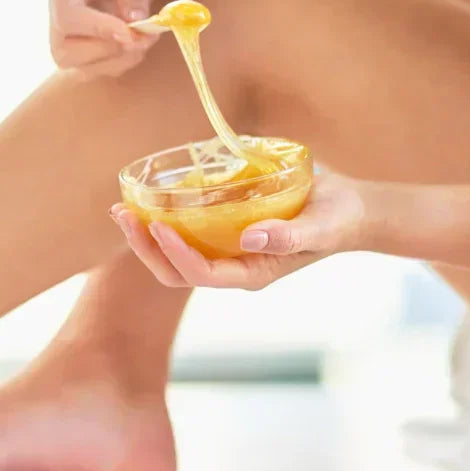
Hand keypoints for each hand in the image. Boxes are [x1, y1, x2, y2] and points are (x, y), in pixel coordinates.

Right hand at [48, 0, 170, 77]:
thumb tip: (132, 24)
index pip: (68, 17)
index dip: (98, 31)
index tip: (132, 33)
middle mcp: (59, 3)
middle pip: (63, 50)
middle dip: (104, 51)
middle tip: (140, 39)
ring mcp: (70, 23)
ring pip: (76, 64)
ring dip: (114, 61)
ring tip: (145, 39)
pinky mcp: (85, 35)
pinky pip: (92, 65)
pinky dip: (117, 62)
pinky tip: (138, 43)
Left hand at [111, 172, 366, 289]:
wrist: (348, 209)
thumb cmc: (338, 219)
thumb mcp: (322, 226)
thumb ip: (290, 235)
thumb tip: (250, 238)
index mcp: (252, 271)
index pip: (202, 273)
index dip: (176, 254)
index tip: (158, 225)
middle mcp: (233, 265)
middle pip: (176, 271)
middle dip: (146, 247)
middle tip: (123, 215)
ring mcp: (225, 250)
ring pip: (173, 254)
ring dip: (144, 235)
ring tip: (121, 208)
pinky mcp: (223, 230)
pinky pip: (184, 231)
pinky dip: (160, 217)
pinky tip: (143, 197)